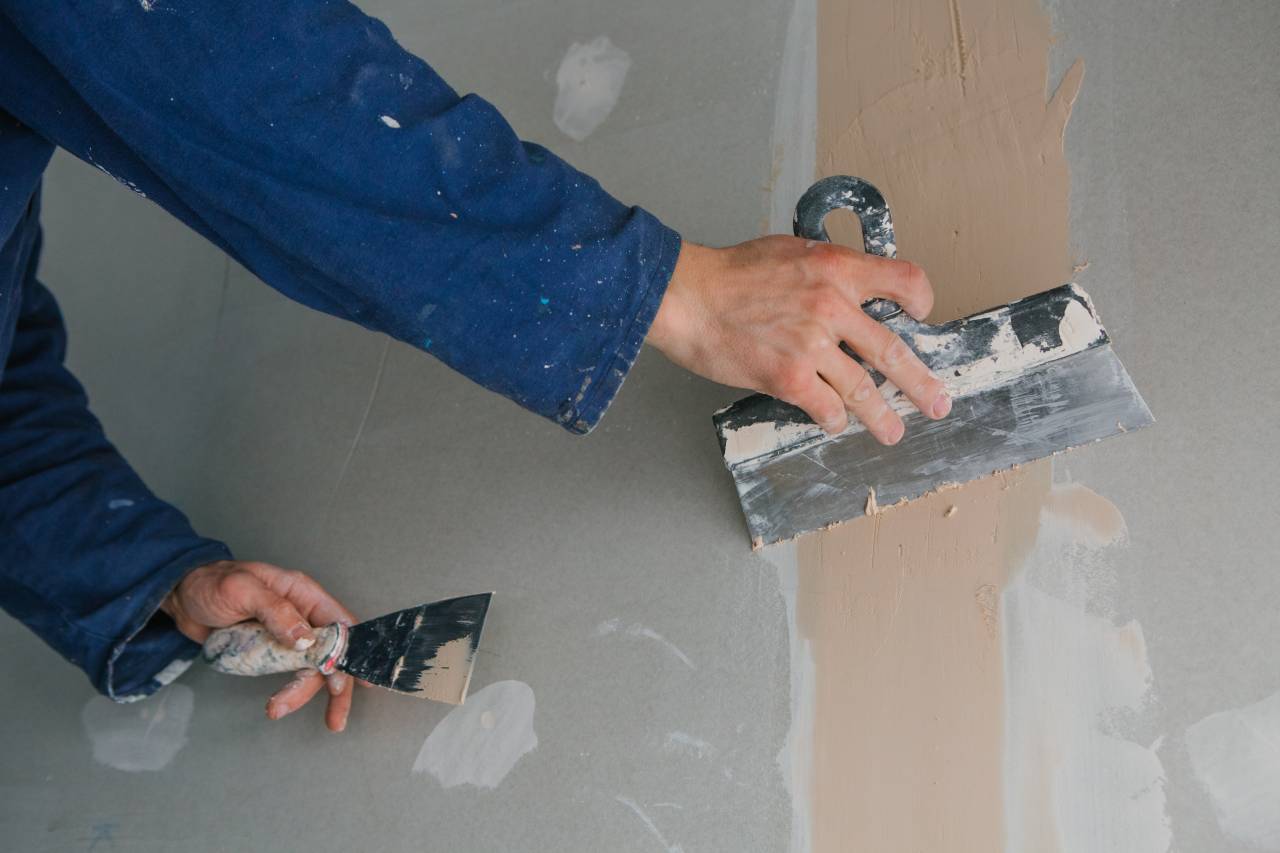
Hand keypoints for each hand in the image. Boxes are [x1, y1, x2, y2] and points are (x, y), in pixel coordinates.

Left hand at [161, 560, 358, 731]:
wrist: (181, 597)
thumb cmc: (211, 584)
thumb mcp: (242, 590)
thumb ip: (276, 611)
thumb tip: (306, 639)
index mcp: (302, 594)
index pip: (339, 623)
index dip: (351, 651)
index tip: (357, 679)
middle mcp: (301, 615)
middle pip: (329, 652)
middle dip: (335, 685)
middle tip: (335, 717)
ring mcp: (286, 635)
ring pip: (308, 668)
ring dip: (301, 692)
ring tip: (278, 709)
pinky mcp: (270, 651)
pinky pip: (287, 672)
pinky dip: (287, 690)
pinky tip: (277, 703)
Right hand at [648, 238, 951, 443]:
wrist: (687, 297)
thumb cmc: (728, 273)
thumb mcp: (788, 251)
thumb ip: (823, 270)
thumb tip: (844, 288)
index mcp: (836, 268)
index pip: (903, 279)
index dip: (919, 300)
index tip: (921, 315)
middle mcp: (832, 306)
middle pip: (893, 351)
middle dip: (920, 384)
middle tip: (936, 402)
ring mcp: (812, 345)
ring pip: (864, 390)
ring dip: (882, 417)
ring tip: (893, 431)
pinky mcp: (789, 378)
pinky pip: (827, 407)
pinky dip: (834, 418)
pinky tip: (834, 422)